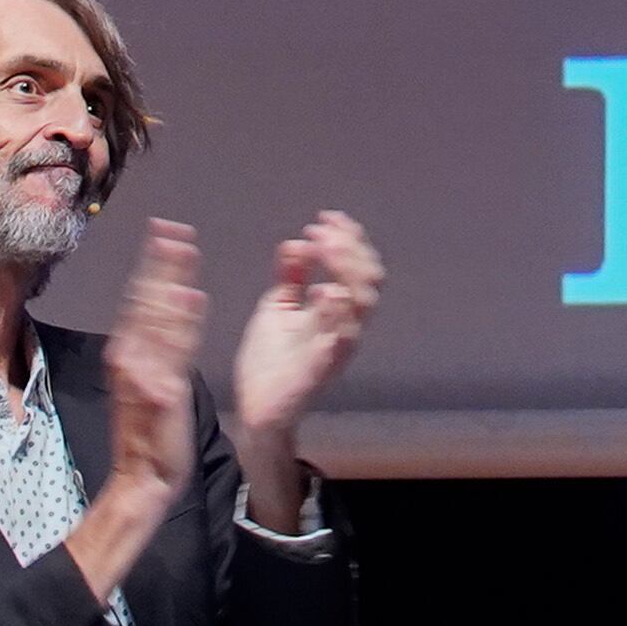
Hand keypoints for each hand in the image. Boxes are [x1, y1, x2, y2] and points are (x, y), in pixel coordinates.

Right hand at [104, 217, 211, 492]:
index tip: (165, 232)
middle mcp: (130, 357)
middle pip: (145, 300)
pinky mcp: (163, 391)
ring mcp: (144, 374)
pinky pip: (174, 351)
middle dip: (160, 262)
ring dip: (168, 280)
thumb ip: (165, 341)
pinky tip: (191, 298)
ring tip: (182, 247)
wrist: (143, 476)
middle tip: (172, 227)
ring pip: (158, 318)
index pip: (141, 299)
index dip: (154, 264)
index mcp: (127, 353)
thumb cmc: (150, 430)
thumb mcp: (153, 379)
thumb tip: (181, 296)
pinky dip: (181, 323)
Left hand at [229, 210, 379, 512]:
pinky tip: (321, 291)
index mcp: (337, 309)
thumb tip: (297, 242)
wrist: (257, 407)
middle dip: (350, 247)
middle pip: (369, 277)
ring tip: (324, 248)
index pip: (358, 266)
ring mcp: (339, 344)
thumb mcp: (277, 308)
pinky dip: (338, 311)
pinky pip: (344, 337)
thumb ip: (290, 277)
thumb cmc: (271, 361)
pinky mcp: (325, 365)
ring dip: (347, 268)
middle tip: (322, 230)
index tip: (325, 218)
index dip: (348, 238)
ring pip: (364, 301)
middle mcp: (346, 323)